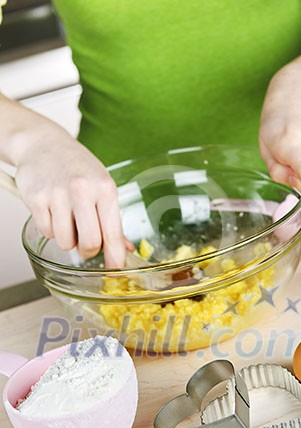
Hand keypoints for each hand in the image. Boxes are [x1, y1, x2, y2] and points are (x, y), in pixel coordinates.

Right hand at [14, 123, 126, 266]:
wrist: (44, 143)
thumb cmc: (77, 167)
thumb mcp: (102, 186)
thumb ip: (111, 219)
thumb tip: (125, 249)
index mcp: (105, 188)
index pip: (113, 233)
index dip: (115, 257)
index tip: (116, 272)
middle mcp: (83, 190)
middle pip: (90, 244)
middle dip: (88, 251)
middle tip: (85, 242)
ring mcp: (57, 194)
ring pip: (66, 242)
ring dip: (67, 239)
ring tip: (67, 219)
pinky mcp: (36, 198)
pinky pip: (47, 232)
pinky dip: (51, 228)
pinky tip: (52, 210)